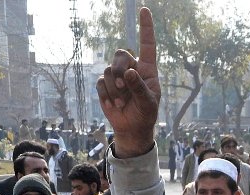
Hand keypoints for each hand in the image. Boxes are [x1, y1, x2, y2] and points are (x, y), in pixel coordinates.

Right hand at [95, 7, 159, 157]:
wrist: (132, 128)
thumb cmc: (146, 114)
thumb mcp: (148, 103)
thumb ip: (140, 88)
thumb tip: (129, 72)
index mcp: (147, 69)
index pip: (147, 45)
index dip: (146, 28)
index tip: (144, 9)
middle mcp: (131, 68)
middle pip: (121, 54)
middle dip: (120, 71)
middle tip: (124, 87)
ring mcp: (117, 76)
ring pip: (109, 70)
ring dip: (115, 89)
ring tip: (122, 103)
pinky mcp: (105, 85)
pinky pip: (100, 82)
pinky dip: (107, 95)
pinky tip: (114, 105)